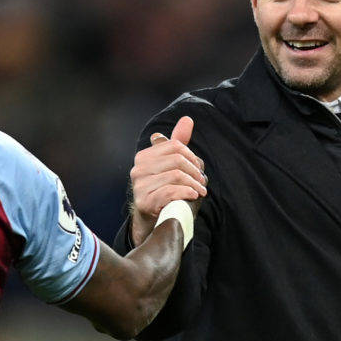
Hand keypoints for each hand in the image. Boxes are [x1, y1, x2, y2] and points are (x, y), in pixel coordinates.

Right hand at [130, 116, 206, 244]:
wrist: (155, 220)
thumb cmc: (166, 191)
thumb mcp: (173, 166)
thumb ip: (178, 143)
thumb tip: (187, 120)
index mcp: (144, 157)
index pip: (175, 146)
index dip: (192, 156)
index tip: (199, 169)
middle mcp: (138, 169)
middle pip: (176, 159)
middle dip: (194, 170)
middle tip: (202, 182)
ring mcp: (139, 186)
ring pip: (175, 175)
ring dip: (194, 184)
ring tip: (200, 191)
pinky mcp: (144, 202)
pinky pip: (170, 191)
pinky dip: (186, 192)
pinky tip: (193, 196)